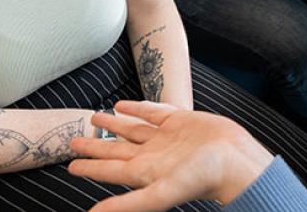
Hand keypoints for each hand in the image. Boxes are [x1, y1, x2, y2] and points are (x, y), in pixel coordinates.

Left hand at [69, 101, 273, 210]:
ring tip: (94, 116)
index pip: (108, 170)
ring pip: (131, 129)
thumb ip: (129, 204)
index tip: (70, 165)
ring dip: (113, 124)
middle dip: (94, 145)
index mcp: (144, 172)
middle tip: (73, 140)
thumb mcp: (161, 192)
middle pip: (115, 149)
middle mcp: (152, 155)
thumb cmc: (202, 178)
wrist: (237, 159)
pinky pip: (152, 112)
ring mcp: (166, 137)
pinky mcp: (181, 121)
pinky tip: (124, 104)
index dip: (89, 167)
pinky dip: (137, 108)